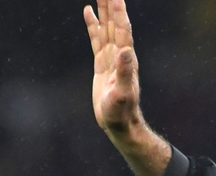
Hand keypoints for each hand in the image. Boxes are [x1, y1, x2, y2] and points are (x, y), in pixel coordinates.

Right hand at [83, 0, 170, 175]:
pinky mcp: (102, 63)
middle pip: (115, 22)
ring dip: (104, 9)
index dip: (119, 10)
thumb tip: (127, 51)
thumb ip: (125, 72)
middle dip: (112, 3)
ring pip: (107, 27)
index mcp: (126, 58)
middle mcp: (120, 54)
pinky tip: (88, 11)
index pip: (123, 28)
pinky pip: (97, 38)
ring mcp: (111, 57)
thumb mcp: (122, 93)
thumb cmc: (121, 112)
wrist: (118, 123)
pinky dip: (93, 24)